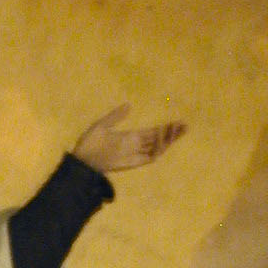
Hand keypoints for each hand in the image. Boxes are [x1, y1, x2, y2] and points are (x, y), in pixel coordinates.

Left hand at [70, 104, 185, 174]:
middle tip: (185, 126)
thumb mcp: (103, 125)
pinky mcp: (133, 162)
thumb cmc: (89, 143)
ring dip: (167, 140)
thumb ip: (116, 116)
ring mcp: (135, 154)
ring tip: (176, 130)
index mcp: (131, 136)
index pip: (153, 132)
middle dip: (172, 133)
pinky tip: (162, 139)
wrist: (82, 159)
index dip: (165, 128)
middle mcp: (136, 145)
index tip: (177, 123)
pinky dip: (157, 149)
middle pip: (159, 140)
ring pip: (157, 148)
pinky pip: (149, 157)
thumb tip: (129, 105)